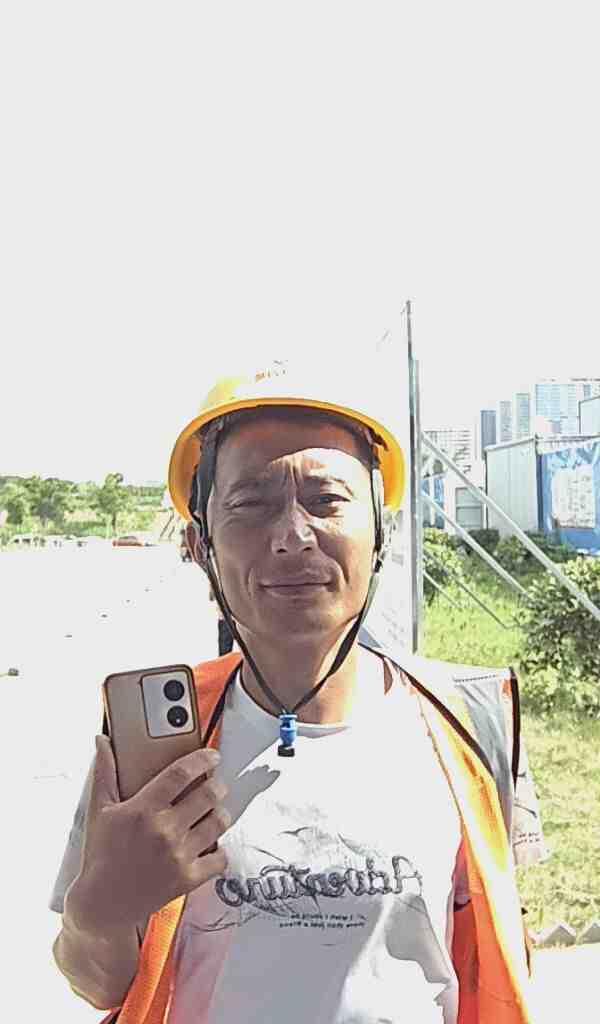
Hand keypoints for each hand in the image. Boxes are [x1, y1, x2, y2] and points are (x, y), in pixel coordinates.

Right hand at [74, 737, 229, 931]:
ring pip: (219, 822)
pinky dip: (220, 850)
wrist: (103, 903)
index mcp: (144, 808)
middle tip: (215, 785)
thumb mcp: (100, 810)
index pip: (181, 773)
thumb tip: (102, 742)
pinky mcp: (188, 878)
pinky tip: (211, 845)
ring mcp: (178, 855)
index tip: (212, 756)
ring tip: (214, 812)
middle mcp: (164, 829)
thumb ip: (105, 772)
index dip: (202, 759)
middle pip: (209, 794)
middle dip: (218, 785)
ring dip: (221, 813)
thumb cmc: (102, 855)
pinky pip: (220, 858)